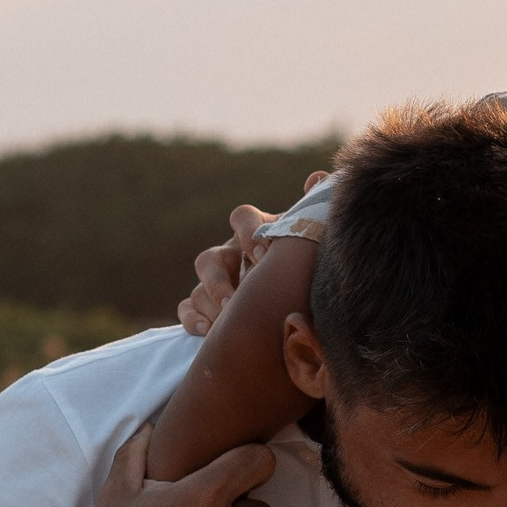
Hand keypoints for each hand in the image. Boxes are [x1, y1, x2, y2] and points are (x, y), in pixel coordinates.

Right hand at [176, 171, 326, 335]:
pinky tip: (211, 331)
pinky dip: (195, 320)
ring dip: (210, 304)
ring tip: (227, 321)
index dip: (247, 233)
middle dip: (219, 280)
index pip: (242, 218)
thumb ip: (314, 212)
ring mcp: (217, 284)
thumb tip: (317, 176)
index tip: (262, 255)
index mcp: (257, 234)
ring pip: (199, 289)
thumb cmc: (309, 267)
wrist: (305, 307)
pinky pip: (188, 310)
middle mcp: (232, 256)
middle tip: (235, 299)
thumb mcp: (312, 242)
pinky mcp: (207, 310)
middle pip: (210, 259)